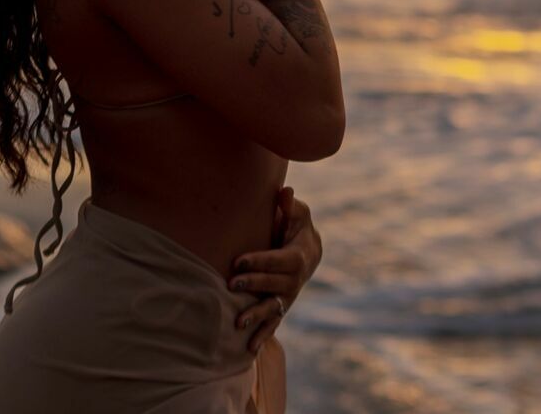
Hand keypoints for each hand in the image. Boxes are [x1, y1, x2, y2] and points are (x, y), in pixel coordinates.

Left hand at [229, 185, 320, 354]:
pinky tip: (249, 349)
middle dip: (253, 284)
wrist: (310, 252)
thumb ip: (289, 206)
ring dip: (256, 315)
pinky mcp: (282, 307)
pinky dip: (262, 336)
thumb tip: (284, 191)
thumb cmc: (296, 227)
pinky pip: (273, 323)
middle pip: (274, 284)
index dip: (260, 261)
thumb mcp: (297, 213)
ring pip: (273, 307)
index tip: (238, 261)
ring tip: (237, 322)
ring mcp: (289, 296)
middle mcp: (295, 280)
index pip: (279, 260)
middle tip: (231, 285)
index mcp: (299, 255)